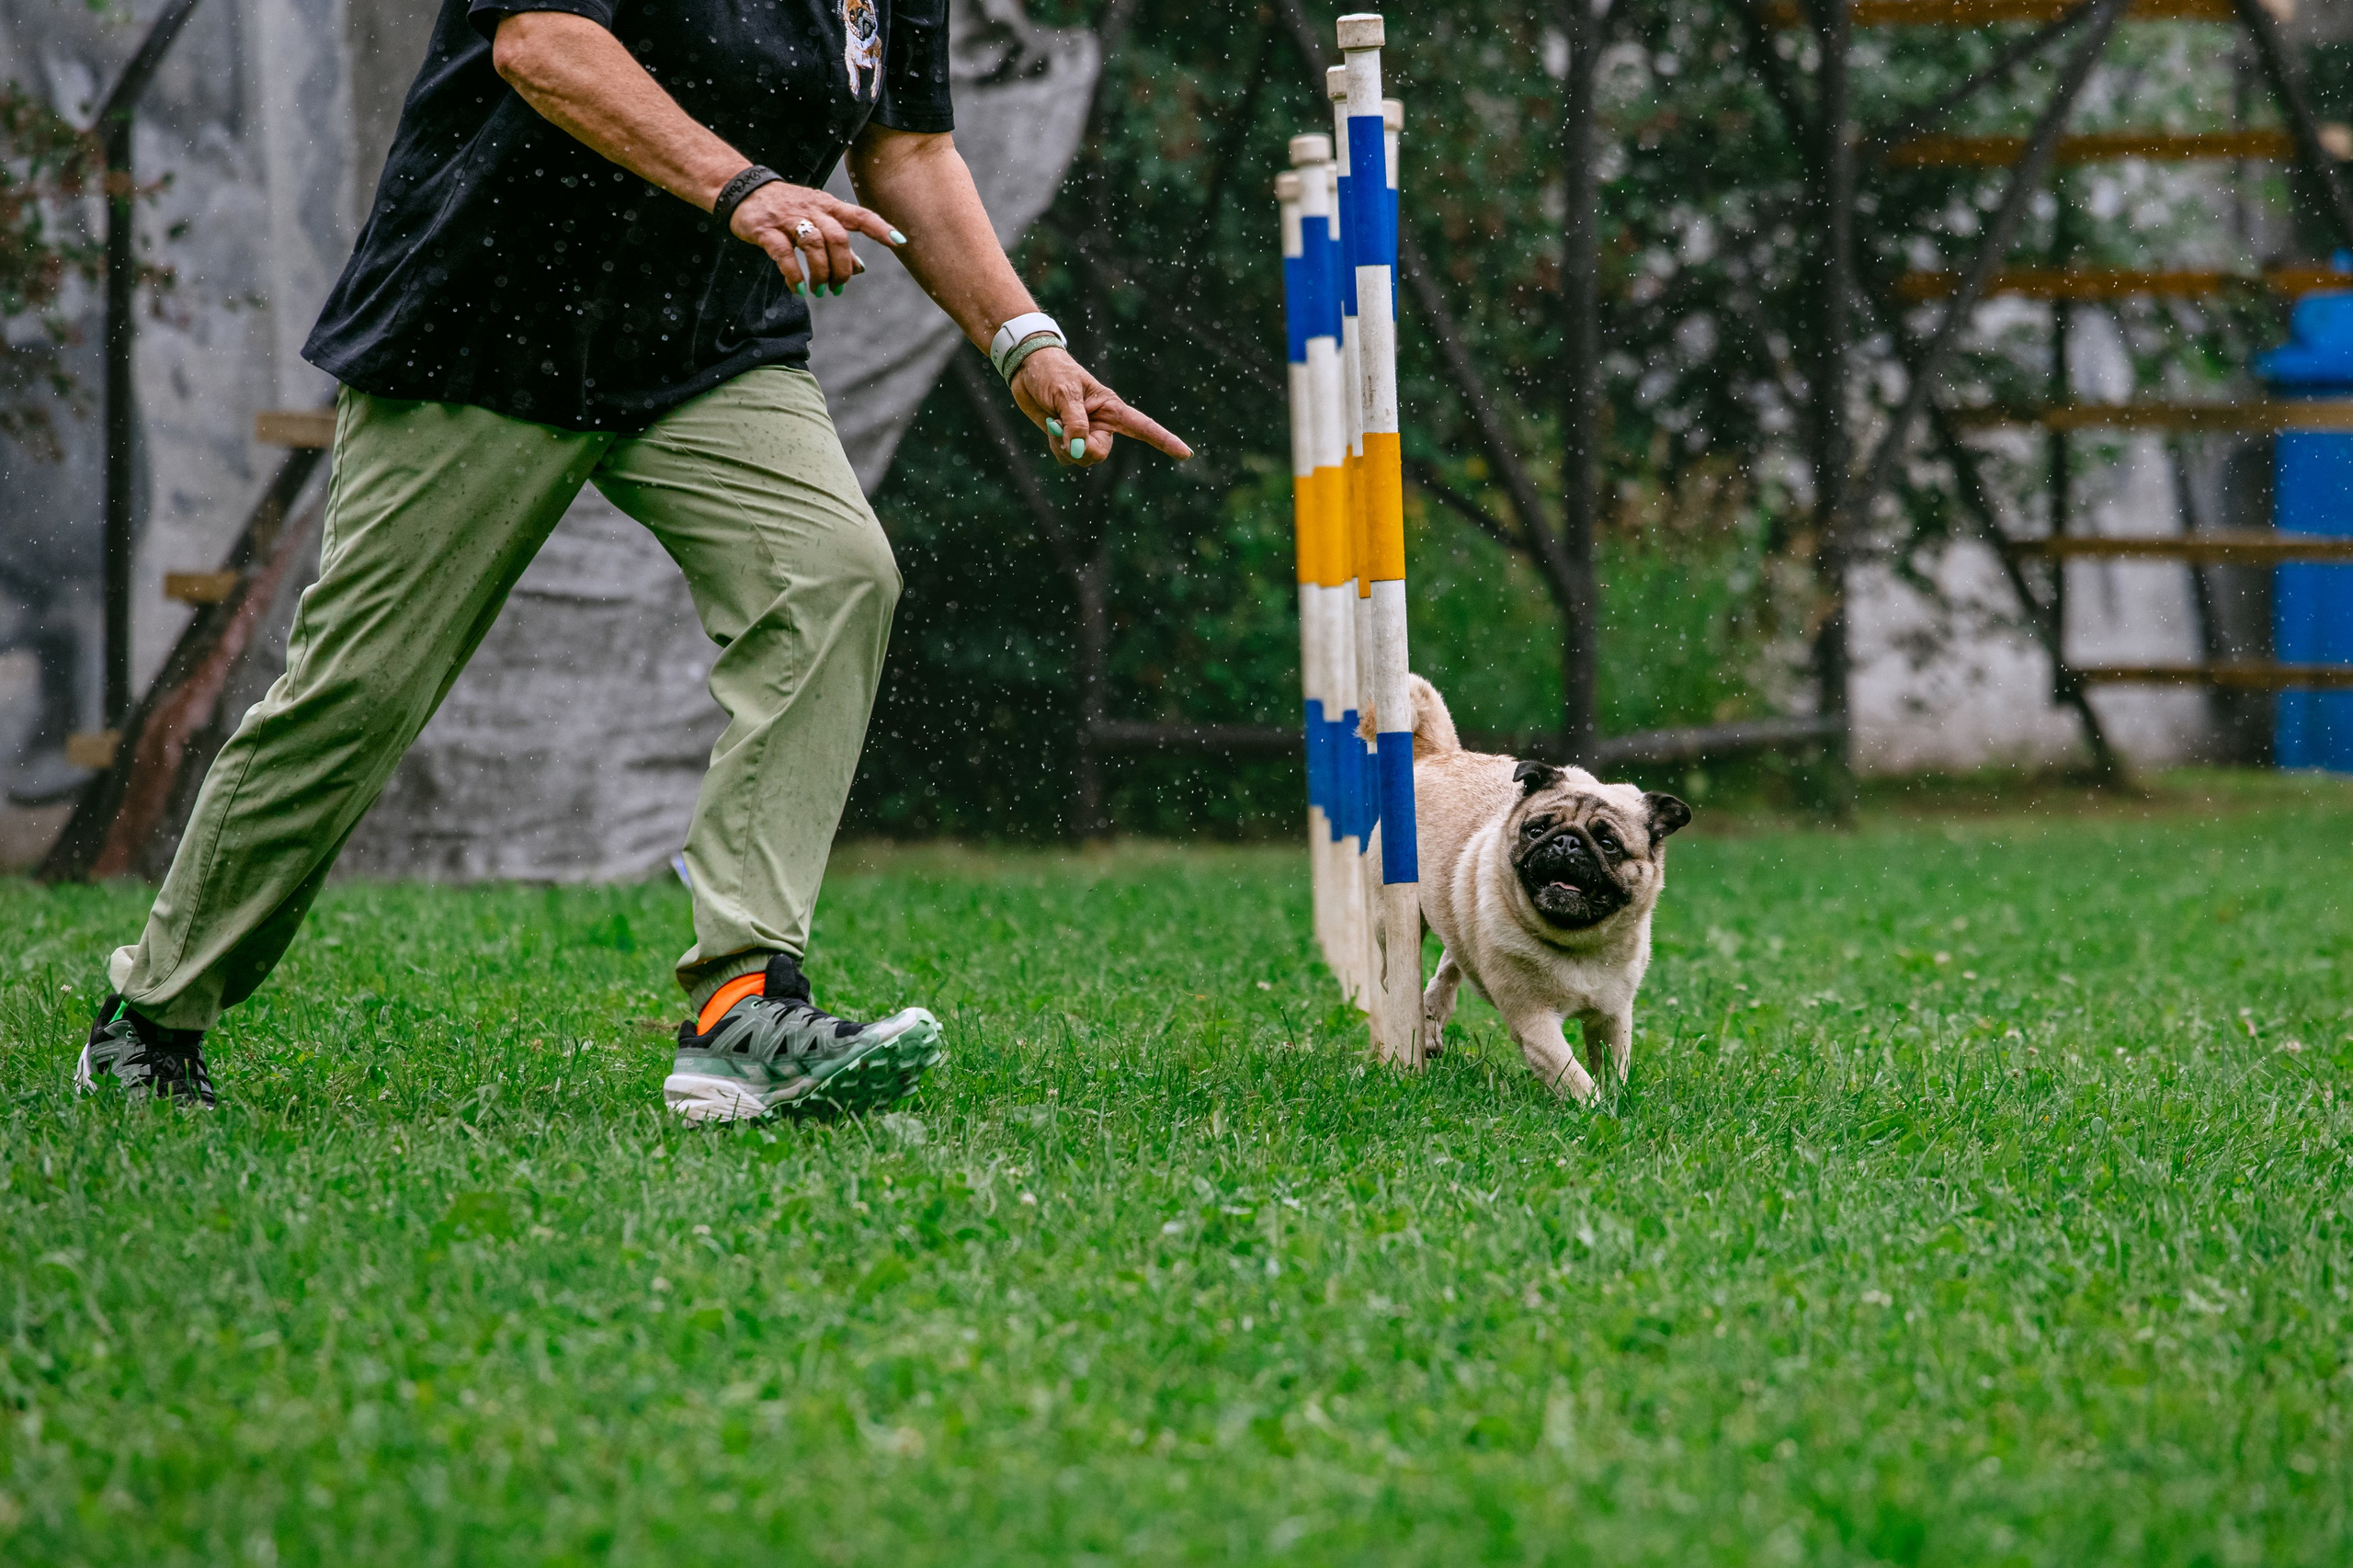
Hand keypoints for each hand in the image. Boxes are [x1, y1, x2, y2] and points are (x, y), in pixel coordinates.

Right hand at [729, 181, 904, 293]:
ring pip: (814, 245)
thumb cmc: (787, 207)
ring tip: (819, 292)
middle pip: (838, 238)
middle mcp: (812, 210)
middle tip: (837, 289)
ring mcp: (788, 219)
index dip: (880, 228)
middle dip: (842, 269)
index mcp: (828, 206)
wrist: (744, 190)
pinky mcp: (766, 230)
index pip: (859, 215)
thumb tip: (861, 268)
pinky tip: (798, 289)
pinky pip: (784, 254)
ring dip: (820, 274)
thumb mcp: (816, 218)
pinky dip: (794, 275)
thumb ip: (838, 243)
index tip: (900, 241)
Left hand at [1008, 345, 1192, 467]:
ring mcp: (1085, 433)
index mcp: (1111, 408)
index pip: (1143, 426)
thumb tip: (1078, 450)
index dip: (1165, 440)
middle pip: (1099, 454)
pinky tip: (1050, 429)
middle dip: (1079, 449)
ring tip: (1053, 422)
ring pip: (1081, 459)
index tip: (1186, 453)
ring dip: (1063, 446)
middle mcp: (1103, 423)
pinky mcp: (1068, 440)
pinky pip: (1066, 458)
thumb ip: (1074, 422)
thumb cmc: (1051, 371)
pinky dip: (1055, 448)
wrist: (1027, 368)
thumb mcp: (1064, 393)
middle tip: (1060, 429)